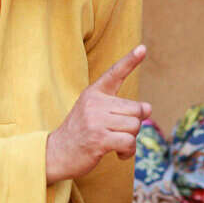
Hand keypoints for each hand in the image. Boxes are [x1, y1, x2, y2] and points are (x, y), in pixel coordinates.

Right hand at [45, 45, 150, 183]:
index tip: (143, 48)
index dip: (130, 60)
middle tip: (119, 132)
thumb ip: (120, 108)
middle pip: (137, 109)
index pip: (115, 73)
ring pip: (135, 126)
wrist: (55, 154)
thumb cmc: (81, 133)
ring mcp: (96, 121)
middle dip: (134, 124)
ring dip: (131, 139)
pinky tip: (119, 154)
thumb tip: (148, 108)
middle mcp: (95, 103)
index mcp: (94, 93)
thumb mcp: (94, 113)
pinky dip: (128, 151)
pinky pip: (129, 142)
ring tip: (117, 144)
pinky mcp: (99, 139)